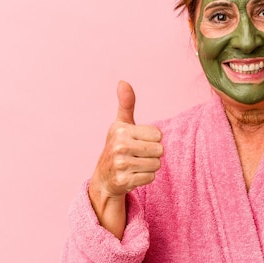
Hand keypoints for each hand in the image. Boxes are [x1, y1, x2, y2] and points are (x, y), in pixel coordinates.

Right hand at [90, 80, 163, 199]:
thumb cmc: (118, 146)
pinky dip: (145, 178)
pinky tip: (133, 175)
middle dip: (152, 154)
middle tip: (138, 155)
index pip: (158, 135)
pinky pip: (150, 178)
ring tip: (135, 165)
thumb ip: (126, 104)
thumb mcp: (121, 124)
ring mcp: (121, 164)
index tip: (138, 142)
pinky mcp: (124, 181)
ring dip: (149, 167)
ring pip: (156, 165)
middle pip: (159, 150)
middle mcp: (119, 146)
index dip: (152, 139)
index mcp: (121, 130)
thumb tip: (123, 82)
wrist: (104, 177)